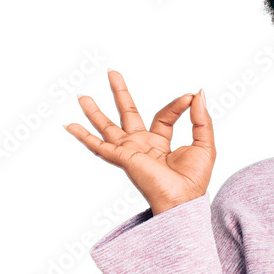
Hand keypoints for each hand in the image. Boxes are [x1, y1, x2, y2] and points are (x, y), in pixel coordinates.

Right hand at [64, 70, 215, 214]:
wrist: (183, 199)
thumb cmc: (194, 180)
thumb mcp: (204, 144)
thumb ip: (201, 119)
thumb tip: (198, 94)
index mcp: (161, 144)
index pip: (164, 116)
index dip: (177, 105)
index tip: (189, 97)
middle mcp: (143, 146)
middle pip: (128, 114)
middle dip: (120, 94)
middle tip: (112, 73)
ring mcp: (130, 152)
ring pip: (108, 127)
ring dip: (95, 112)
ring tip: (82, 96)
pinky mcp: (123, 157)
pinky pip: (98, 146)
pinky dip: (83, 136)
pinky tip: (69, 125)